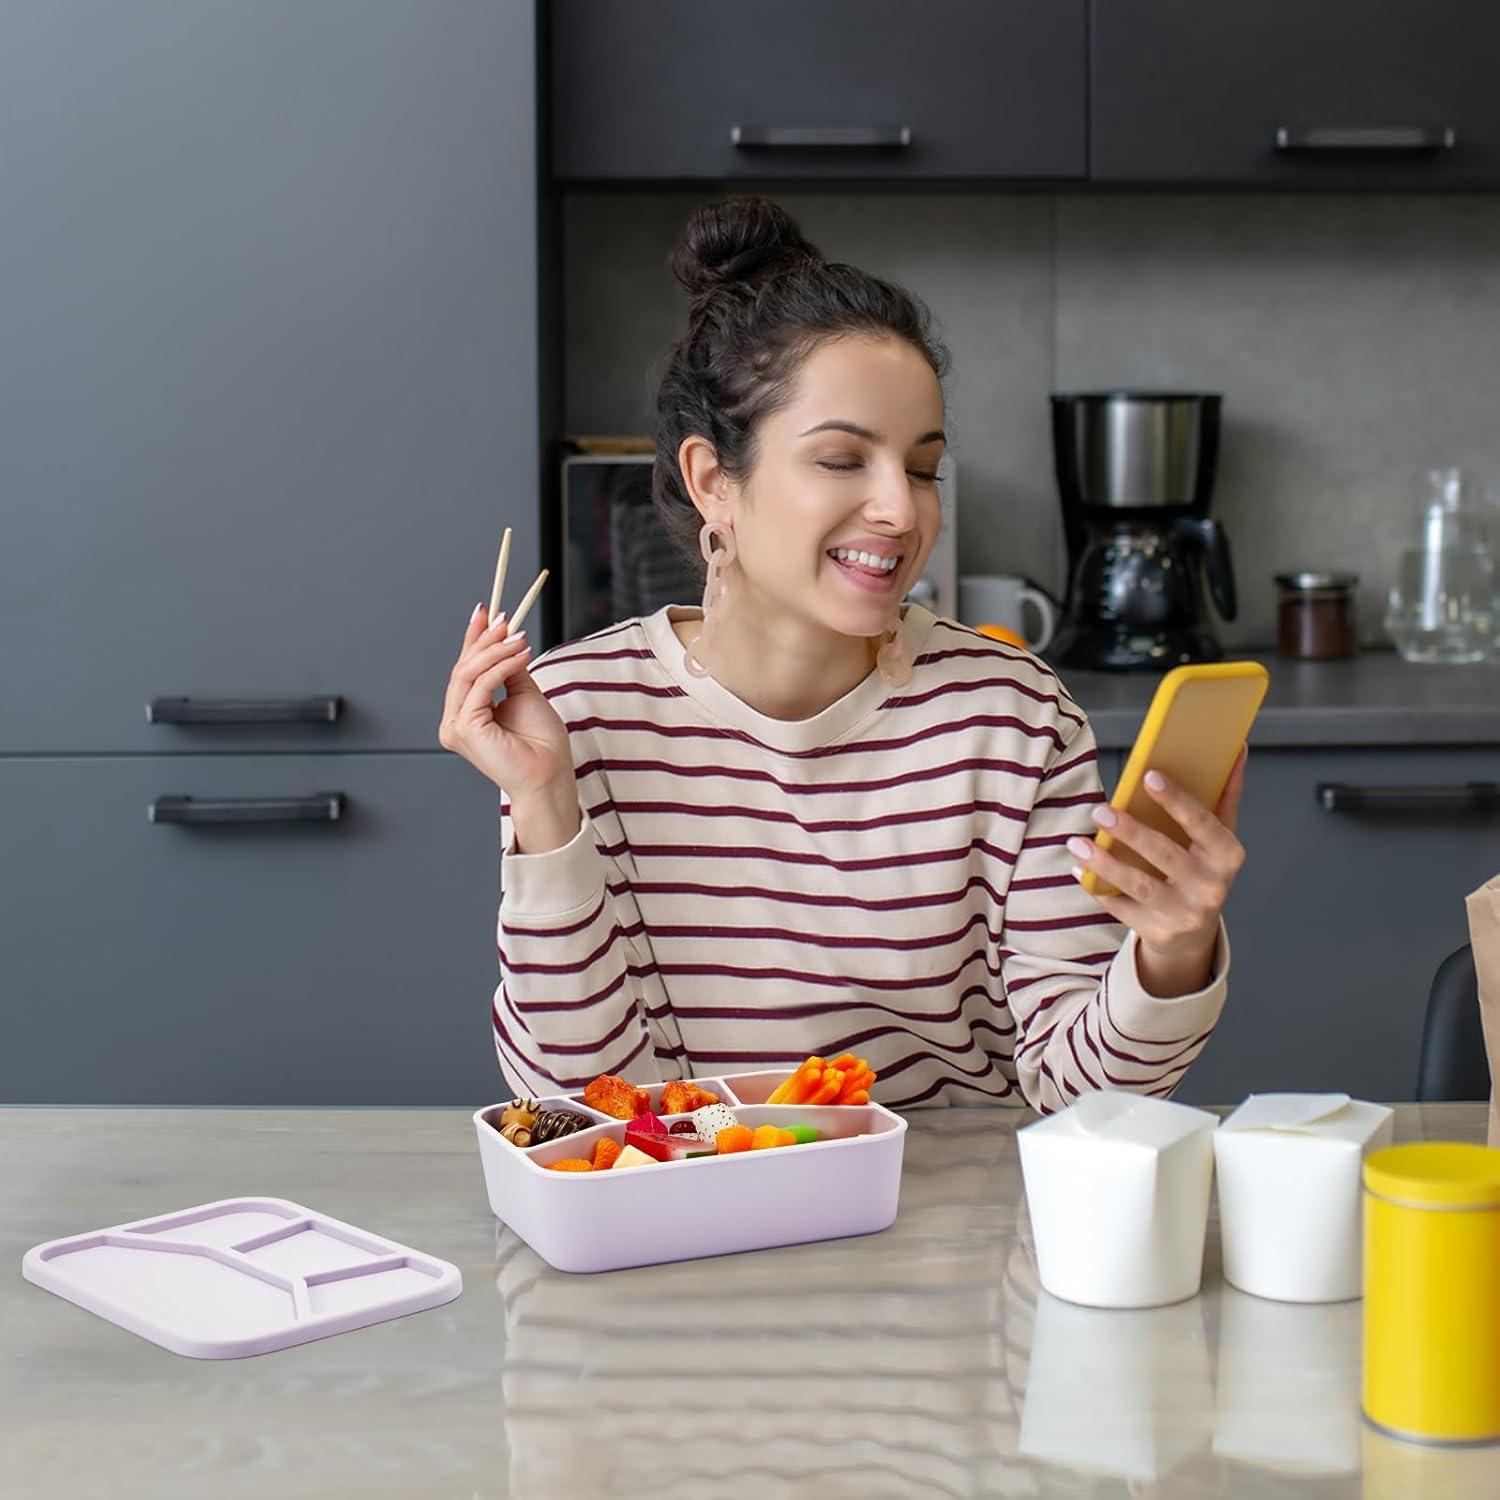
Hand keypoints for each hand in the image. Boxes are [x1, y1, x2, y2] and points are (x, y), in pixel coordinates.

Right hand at [437, 604, 573, 801]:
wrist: (550, 776)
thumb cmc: (541, 746)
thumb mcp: (525, 694)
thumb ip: (511, 668)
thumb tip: (506, 637)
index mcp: (466, 715)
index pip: (466, 669)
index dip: (474, 639)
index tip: (486, 612)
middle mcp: (455, 721)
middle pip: (462, 668)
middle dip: (483, 639)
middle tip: (503, 618)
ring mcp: (456, 727)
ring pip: (468, 674)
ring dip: (495, 650)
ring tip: (518, 636)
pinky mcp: (465, 729)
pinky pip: (481, 686)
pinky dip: (502, 665)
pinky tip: (521, 654)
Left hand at [1068, 746, 1248, 995]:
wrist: (1194, 934)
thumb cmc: (1203, 870)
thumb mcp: (1218, 837)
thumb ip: (1224, 796)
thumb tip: (1236, 749)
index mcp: (1227, 856)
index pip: (1202, 823)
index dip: (1177, 800)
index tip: (1149, 776)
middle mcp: (1210, 887)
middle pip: (1165, 855)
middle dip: (1130, 832)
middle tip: (1099, 810)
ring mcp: (1184, 913)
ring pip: (1138, 885)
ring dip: (1104, 863)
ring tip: (1077, 842)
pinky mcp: (1157, 932)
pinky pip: (1121, 908)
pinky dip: (1097, 888)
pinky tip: (1078, 870)